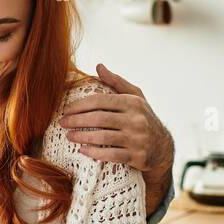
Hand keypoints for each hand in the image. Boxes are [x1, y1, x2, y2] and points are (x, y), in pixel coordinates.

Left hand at [60, 64, 173, 210]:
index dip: (80, 105)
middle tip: (62, 123)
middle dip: (77, 120)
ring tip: (69, 136)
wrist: (162, 147)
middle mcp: (136, 119)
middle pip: (99, 118)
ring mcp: (137, 139)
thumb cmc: (142, 118)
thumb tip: (98, 66)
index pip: (101, 101)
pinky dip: (95, 153)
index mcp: (133, 103)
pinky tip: (82, 150)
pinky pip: (111, 155)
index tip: (66, 110)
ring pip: (103, 137)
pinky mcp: (136, 156)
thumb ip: (116, 82)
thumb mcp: (135, 98)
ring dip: (82, 136)